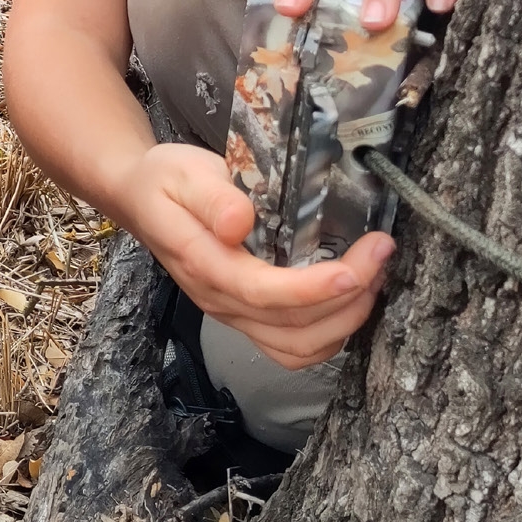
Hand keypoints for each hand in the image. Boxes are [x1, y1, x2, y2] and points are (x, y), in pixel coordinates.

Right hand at [111, 143, 392, 368]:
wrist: (140, 198)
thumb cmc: (166, 181)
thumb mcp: (183, 173)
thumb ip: (213, 198)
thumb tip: (240, 222)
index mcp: (203, 264)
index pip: (262, 292)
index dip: (312, 289)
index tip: (355, 269)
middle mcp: (219, 300)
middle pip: (291, 327)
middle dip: (348, 298)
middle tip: (381, 252)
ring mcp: (233, 314)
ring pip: (297, 348)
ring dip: (345, 321)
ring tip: (375, 277)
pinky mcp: (245, 316)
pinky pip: (292, 348)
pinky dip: (331, 334)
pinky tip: (352, 300)